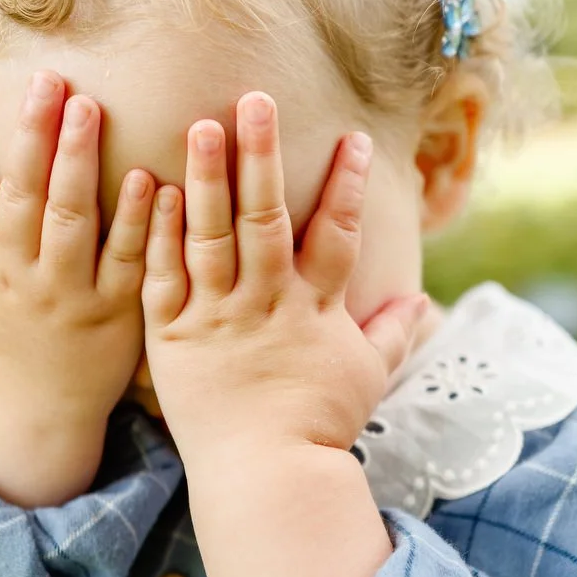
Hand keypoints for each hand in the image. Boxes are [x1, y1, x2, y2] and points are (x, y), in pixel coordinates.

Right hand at [0, 73, 154, 505]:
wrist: (41, 412)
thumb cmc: (16, 331)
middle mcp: (22, 273)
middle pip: (23, 195)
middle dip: (34, 136)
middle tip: (50, 80)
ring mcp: (67, 293)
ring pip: (70, 221)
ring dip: (78, 163)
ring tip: (89, 107)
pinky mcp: (115, 312)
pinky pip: (127, 260)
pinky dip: (139, 219)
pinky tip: (153, 179)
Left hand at [140, 92, 428, 474]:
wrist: (265, 476)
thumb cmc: (320, 426)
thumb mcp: (367, 377)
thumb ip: (392, 334)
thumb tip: (424, 305)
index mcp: (314, 307)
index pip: (335, 233)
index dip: (347, 184)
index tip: (354, 138)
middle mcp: (266, 302)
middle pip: (265, 216)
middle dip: (262, 154)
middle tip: (254, 99)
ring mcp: (217, 316)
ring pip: (211, 235)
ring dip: (206, 178)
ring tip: (200, 126)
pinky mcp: (173, 336)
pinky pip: (163, 277)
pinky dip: (160, 234)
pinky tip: (152, 190)